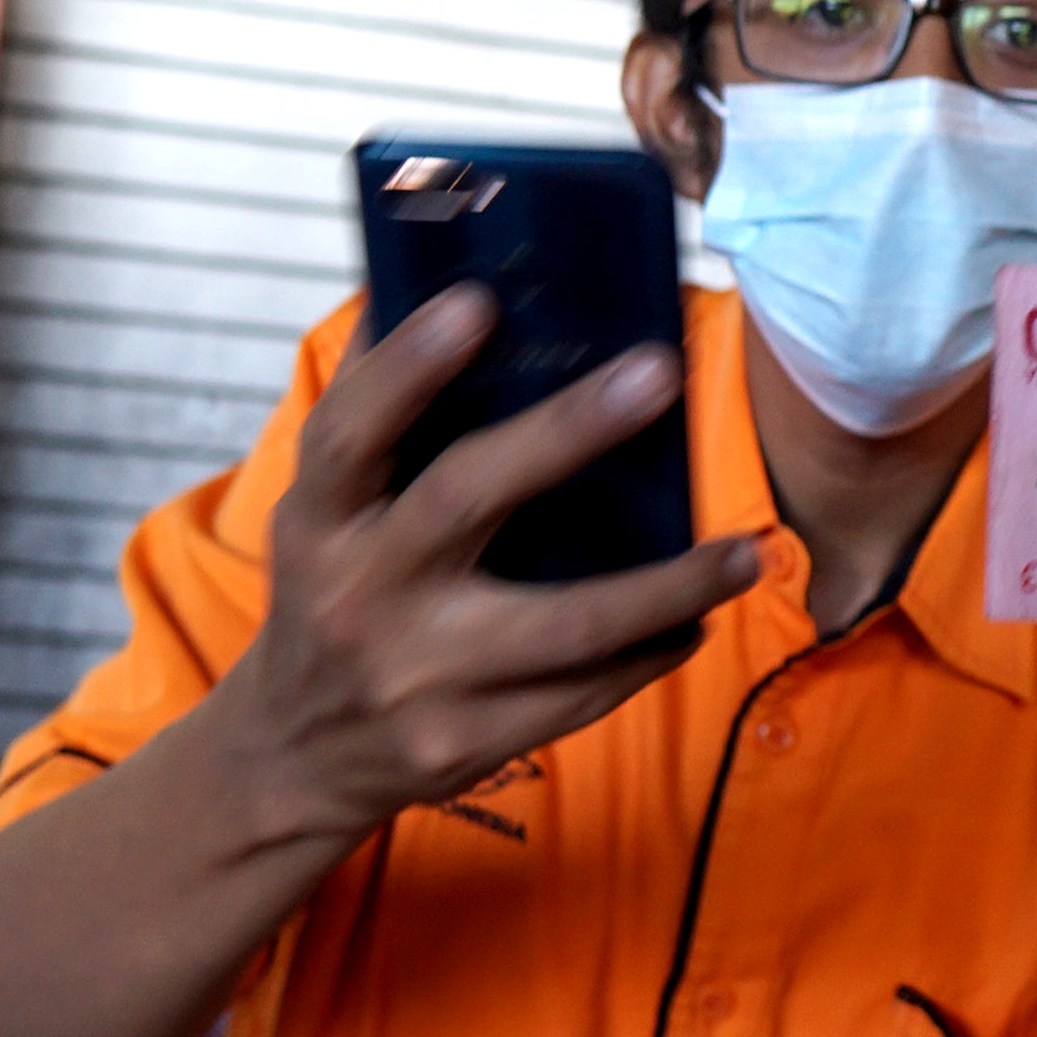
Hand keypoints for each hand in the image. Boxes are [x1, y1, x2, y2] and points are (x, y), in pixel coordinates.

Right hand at [206, 285, 760, 844]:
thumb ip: (376, 418)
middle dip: (566, 433)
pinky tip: (695, 621)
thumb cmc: (332, 593)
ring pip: (564, 626)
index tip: (478, 301)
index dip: (407, 367)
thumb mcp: (323, 513)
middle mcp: (360, 593)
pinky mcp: (464, 741)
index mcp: (319, 520)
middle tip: (660, 373)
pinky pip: (579, 695)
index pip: (351, 431)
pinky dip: (648, 655)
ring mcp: (415, 676)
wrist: (291, 756)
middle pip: (466, 499)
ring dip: (666, 587)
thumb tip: (442, 279)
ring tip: (745, 552)